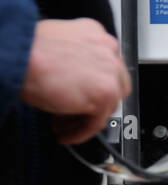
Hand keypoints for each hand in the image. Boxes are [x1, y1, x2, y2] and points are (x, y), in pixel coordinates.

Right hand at [20, 19, 130, 145]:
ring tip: (63, 125)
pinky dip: (80, 132)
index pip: (107, 69)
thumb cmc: (30, 50)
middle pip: (114, 89)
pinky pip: (96, 123)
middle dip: (95, 105)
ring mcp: (110, 72)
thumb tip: (78, 83)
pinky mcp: (105, 94)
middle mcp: (108, 51)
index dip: (94, 87)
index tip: (82, 99)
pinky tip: (65, 133)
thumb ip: (77, 62)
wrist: (22, 56)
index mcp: (98, 36)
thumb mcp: (61, 48)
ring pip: (106, 108)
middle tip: (74, 114)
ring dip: (83, 120)